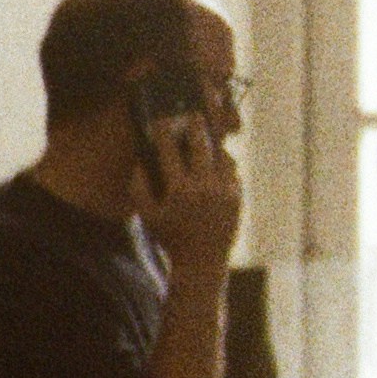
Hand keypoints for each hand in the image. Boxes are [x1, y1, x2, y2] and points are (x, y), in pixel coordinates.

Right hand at [146, 115, 243, 276]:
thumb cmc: (170, 237)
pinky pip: (232, 172)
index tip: (160, 121)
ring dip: (214, 144)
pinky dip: (224, 165)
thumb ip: (139, 188)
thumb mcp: (147, 216)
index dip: (164, 133)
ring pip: (222, 156)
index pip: (169, 151)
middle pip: (201, 145)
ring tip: (208, 135)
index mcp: (179, 190)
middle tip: (194, 115)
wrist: (202, 262)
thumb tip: (140, 161)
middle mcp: (204, 187)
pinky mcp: (237, 197)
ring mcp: (224, 191)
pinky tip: (217, 160)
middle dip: (197, 126)